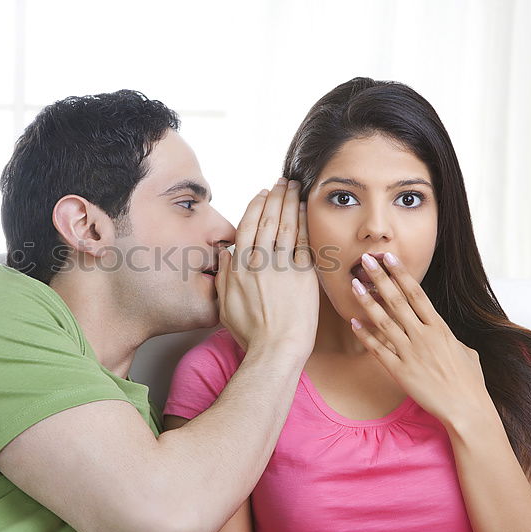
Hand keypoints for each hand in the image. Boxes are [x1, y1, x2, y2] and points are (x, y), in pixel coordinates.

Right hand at [215, 177, 317, 359]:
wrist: (276, 349)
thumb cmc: (251, 333)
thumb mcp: (225, 305)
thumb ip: (224, 276)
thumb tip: (225, 253)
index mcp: (240, 267)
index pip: (247, 226)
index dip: (256, 206)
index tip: (262, 194)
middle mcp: (260, 262)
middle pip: (268, 220)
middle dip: (275, 197)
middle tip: (281, 182)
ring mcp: (283, 267)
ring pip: (286, 225)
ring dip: (290, 202)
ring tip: (294, 187)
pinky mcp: (304, 275)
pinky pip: (305, 241)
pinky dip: (304, 222)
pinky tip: (306, 209)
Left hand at [348, 252, 494, 427]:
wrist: (467, 411)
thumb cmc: (470, 383)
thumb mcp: (466, 352)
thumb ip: (449, 337)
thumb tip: (442, 332)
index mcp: (440, 329)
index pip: (417, 294)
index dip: (402, 275)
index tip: (390, 258)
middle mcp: (424, 337)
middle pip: (397, 301)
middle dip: (380, 279)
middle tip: (365, 260)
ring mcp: (410, 353)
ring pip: (384, 321)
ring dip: (367, 301)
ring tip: (354, 284)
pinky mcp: (400, 371)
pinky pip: (378, 349)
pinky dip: (365, 335)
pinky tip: (353, 321)